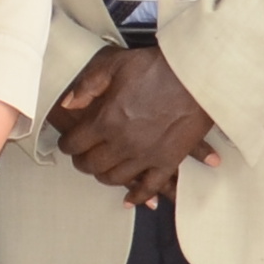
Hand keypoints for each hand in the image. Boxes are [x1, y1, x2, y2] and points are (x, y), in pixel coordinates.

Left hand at [49, 44, 219, 208]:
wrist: (196, 75)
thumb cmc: (157, 67)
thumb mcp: (115, 64)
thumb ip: (87, 85)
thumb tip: (68, 103)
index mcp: (106, 120)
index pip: (74, 144)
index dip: (67, 145)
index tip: (68, 143)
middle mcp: (122, 143)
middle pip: (91, 165)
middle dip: (82, 162)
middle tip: (82, 157)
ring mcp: (146, 155)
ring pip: (115, 178)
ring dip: (104, 176)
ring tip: (102, 169)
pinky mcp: (168, 161)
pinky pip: (149, 187)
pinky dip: (137, 196)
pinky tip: (129, 198)